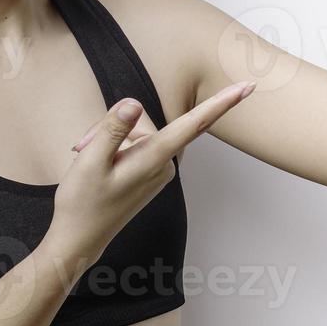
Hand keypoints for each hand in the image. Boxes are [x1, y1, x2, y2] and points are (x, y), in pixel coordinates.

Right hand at [51, 81, 256, 253]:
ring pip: (137, 134)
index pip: (194, 124)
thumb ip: (113, 128)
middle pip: (144, 123)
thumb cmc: (82, 203)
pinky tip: (98, 164)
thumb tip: (135, 103)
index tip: (248, 87)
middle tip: (82, 146)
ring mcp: (158, 171)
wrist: (79, 238)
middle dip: (112, 127)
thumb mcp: (90, 161)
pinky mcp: (150, 174)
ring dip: (109, 140)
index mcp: (154, 160)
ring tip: (87, 158)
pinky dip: (114, 149)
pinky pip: (137, 146)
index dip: (221, 103)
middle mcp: (163, 165)